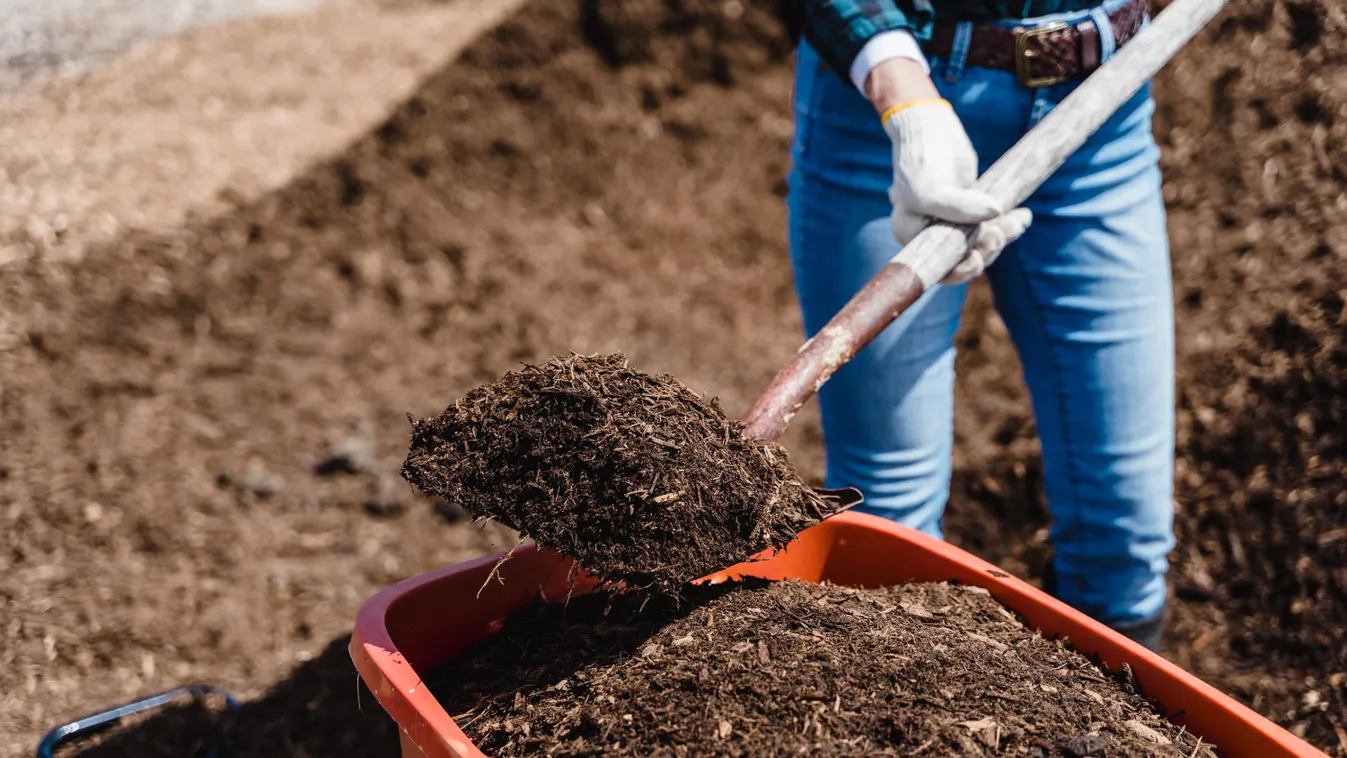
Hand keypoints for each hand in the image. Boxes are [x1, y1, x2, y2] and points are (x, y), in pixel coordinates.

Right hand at [865, 61, 1031, 284]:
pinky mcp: (970, 210)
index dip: (959, 270)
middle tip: (1001, 232)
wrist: (931, 127)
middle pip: (962, 259)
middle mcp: (929, 233)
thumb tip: (996, 214)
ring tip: (1019, 219)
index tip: (977, 258)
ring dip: (1003, 235)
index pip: (936, 268)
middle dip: (986, 249)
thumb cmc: (922, 158)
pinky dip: (1009, 223)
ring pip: (981, 243)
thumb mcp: (931, 187)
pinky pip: (992, 226)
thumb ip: (958, 207)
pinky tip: (1023, 216)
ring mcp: (951, 222)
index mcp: (911, 235)